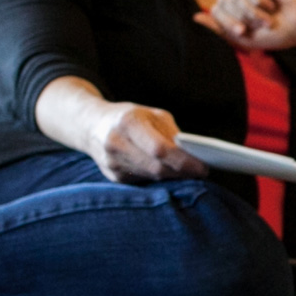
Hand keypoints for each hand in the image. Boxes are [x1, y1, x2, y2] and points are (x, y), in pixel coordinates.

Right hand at [84, 100, 203, 183]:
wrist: (92, 125)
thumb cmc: (130, 117)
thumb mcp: (151, 115)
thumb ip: (171, 133)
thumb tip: (193, 155)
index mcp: (127, 123)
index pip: (159, 149)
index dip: (183, 161)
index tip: (203, 167)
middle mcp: (116, 143)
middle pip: (156, 167)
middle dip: (182, 172)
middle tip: (202, 173)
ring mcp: (112, 163)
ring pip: (151, 177)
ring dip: (174, 177)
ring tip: (191, 173)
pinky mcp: (114, 177)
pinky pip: (144, 181)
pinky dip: (160, 179)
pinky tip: (172, 175)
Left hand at [198, 0, 295, 52]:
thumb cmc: (279, 34)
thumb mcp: (245, 38)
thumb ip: (219, 29)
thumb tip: (194, 17)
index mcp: (236, 9)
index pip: (216, 10)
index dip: (226, 22)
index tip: (244, 32)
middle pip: (223, 1)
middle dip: (240, 17)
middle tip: (259, 25)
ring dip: (252, 12)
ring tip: (269, 18)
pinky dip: (259, 1)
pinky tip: (273, 5)